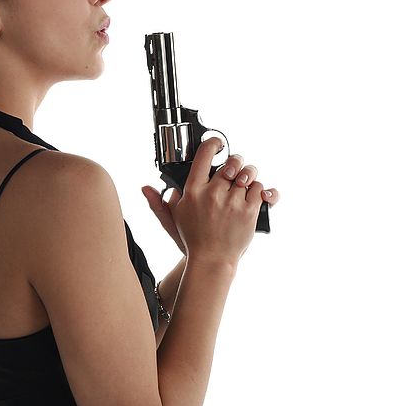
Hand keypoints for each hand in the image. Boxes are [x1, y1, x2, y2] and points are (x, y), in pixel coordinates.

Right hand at [142, 150, 279, 255]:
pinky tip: (252, 195)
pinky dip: (259, 189)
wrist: (212, 261)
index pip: (204, 156)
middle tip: (234, 169)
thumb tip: (146, 188)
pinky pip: (260, 189)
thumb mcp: (172, 219)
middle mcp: (213, 194)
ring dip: (249, 175)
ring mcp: (232, 202)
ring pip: (248, 174)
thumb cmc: (192, 239)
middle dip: (235, 163)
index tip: (217, 144)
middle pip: (231, 163)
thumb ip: (159, 202)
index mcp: (193, 191)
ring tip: (244, 183)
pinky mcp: (249, 212)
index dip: (213, 144)